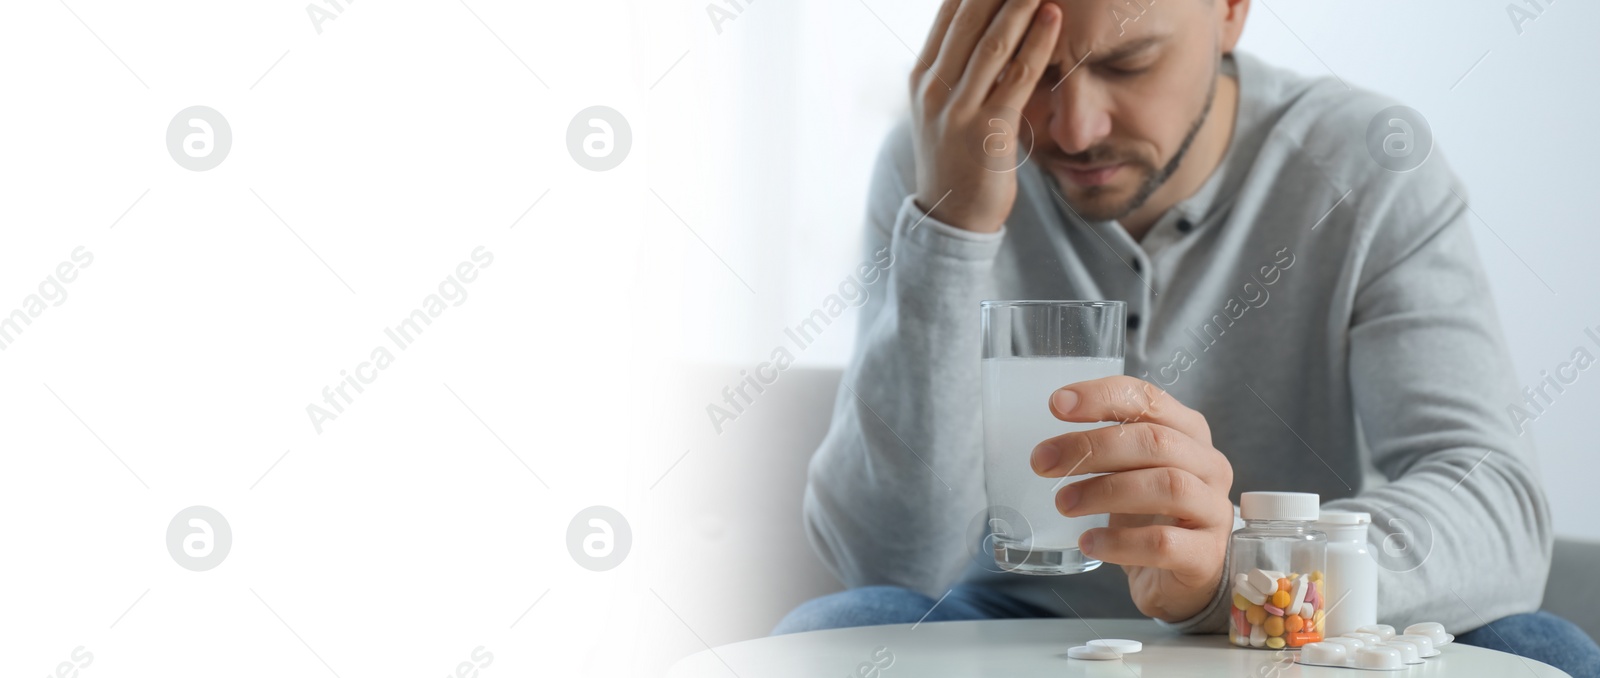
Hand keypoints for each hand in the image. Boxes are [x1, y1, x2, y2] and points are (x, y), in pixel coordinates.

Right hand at [909, 0, 1059, 232]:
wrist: (952, 219)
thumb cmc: (956, 158)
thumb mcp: (943, 109)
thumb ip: (955, 69)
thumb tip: (978, 26)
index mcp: (922, 77)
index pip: (948, 14)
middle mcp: (933, 89)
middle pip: (968, 19)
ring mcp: (957, 110)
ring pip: (992, 43)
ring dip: (1020, 3)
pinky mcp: (986, 132)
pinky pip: (1016, 78)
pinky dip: (1037, 44)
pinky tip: (1054, 18)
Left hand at [1029, 376, 1235, 621]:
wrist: (1181, 578)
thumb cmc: (1151, 516)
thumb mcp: (1131, 473)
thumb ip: (1105, 450)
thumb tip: (1048, 446)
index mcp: (1189, 433)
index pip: (1150, 400)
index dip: (1103, 398)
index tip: (1057, 405)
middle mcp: (1209, 466)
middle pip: (1155, 442)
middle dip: (1092, 448)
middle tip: (1043, 462)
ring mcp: (1213, 511)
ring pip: (1166, 487)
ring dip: (1105, 491)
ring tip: (1063, 503)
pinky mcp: (1206, 555)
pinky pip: (1163, 543)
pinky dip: (1120, 541)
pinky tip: (1089, 542)